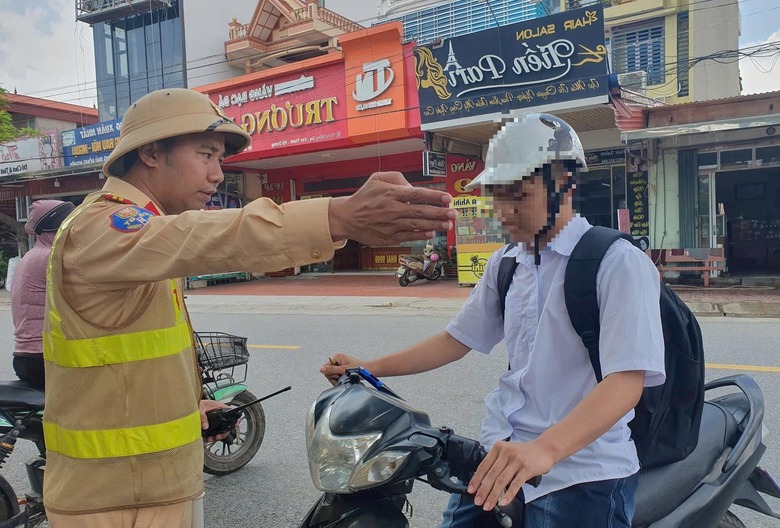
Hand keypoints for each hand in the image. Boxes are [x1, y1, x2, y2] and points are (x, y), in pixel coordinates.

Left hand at [199, 399, 231, 442]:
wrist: (191, 404)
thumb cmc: (198, 402)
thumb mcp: (201, 409)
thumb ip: (203, 417)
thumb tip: (206, 427)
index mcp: (219, 407)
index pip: (231, 414)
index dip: (234, 420)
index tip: (235, 426)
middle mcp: (219, 413)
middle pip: (226, 425)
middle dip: (223, 433)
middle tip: (218, 437)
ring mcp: (215, 419)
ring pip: (220, 429)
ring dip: (217, 436)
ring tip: (211, 439)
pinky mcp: (211, 423)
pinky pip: (214, 431)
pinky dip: (211, 435)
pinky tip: (207, 437)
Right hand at [319, 353, 361, 385]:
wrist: (369, 371)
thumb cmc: (359, 368)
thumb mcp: (343, 370)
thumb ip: (332, 370)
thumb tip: (321, 369)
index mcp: (337, 357)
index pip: (326, 367)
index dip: (330, 373)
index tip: (338, 375)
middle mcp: (338, 360)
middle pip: (328, 371)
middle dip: (334, 377)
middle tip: (342, 377)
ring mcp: (340, 365)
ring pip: (333, 375)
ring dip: (338, 379)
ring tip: (345, 378)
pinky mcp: (343, 369)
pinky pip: (337, 376)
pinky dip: (341, 379)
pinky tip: (346, 379)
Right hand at [329, 172, 455, 244]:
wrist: (347, 217)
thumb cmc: (364, 197)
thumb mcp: (377, 179)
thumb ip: (397, 178)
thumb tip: (413, 187)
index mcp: (391, 194)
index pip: (417, 194)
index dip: (434, 196)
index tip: (448, 198)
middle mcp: (392, 209)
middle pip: (420, 211)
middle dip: (440, 213)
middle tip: (454, 214)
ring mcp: (390, 225)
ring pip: (417, 225)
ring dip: (434, 225)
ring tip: (448, 225)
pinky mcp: (388, 237)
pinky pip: (408, 237)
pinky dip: (420, 235)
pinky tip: (431, 233)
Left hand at [468, 440, 553, 510]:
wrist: (544, 449)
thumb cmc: (524, 453)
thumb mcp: (507, 451)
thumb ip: (497, 462)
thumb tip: (484, 481)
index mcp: (498, 448)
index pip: (484, 465)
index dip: (476, 479)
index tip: (471, 490)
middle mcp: (506, 453)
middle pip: (491, 475)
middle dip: (483, 490)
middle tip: (478, 501)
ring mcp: (517, 460)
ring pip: (501, 481)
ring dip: (493, 495)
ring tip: (489, 504)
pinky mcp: (527, 468)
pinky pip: (515, 484)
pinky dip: (508, 494)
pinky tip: (503, 502)